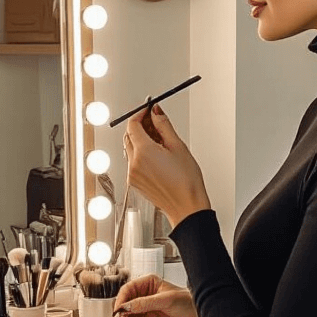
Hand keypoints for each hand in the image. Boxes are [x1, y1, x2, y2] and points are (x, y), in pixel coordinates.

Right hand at [112, 273, 199, 316]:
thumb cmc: (187, 302)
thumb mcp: (165, 300)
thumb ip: (145, 303)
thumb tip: (127, 306)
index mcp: (147, 284)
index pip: (127, 290)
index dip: (121, 300)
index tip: (118, 310)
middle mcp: (144, 297)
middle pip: (125, 305)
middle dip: (122, 315)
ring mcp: (146, 311)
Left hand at [123, 102, 210, 229]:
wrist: (186, 207)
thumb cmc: (186, 182)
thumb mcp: (178, 146)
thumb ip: (163, 126)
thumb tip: (156, 112)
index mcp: (143, 152)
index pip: (132, 125)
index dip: (140, 114)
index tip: (148, 110)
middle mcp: (134, 164)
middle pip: (129, 136)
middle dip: (140, 127)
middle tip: (155, 122)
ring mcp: (132, 175)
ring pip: (130, 149)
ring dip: (141, 141)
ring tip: (160, 141)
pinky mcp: (134, 183)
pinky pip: (133, 162)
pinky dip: (141, 155)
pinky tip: (157, 156)